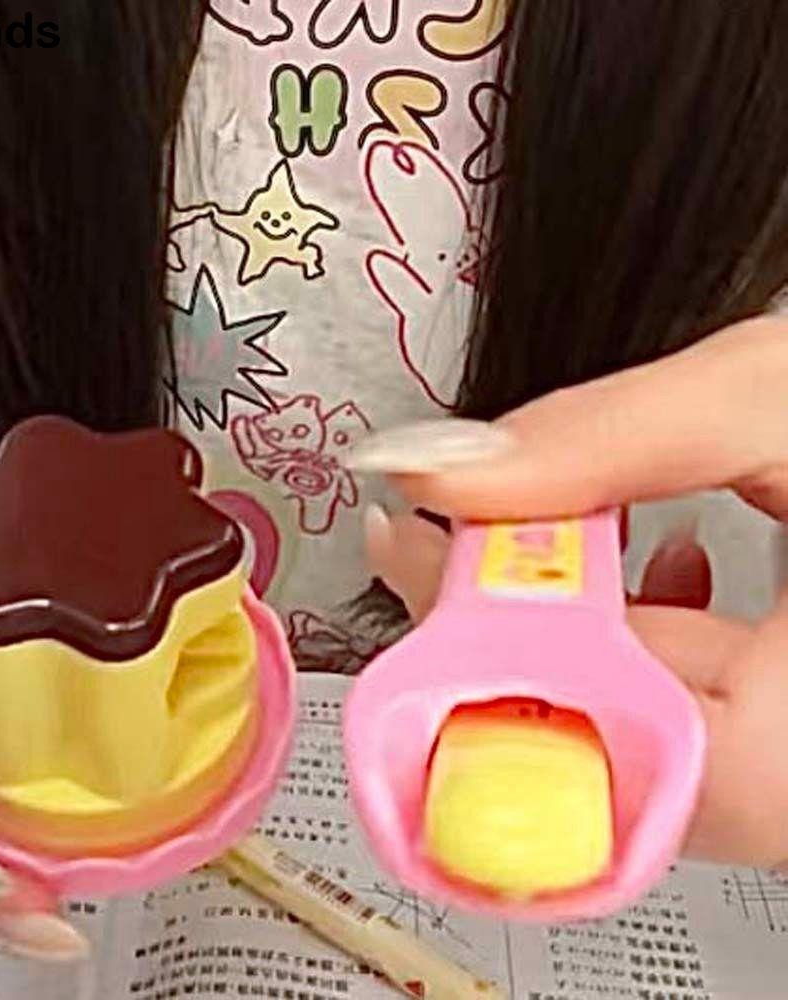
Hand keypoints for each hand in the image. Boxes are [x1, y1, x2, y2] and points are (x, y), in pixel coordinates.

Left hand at [354, 316, 787, 868]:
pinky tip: (644, 560)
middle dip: (502, 629)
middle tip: (430, 538)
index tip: (420, 562)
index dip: (496, 665)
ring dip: (561, 624)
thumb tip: (449, 466)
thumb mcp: (785, 397)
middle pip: (614, 748)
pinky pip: (694, 709)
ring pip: (645, 728)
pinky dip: (640, 633)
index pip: (628, 759)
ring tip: (514, 533)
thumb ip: (614, 433)